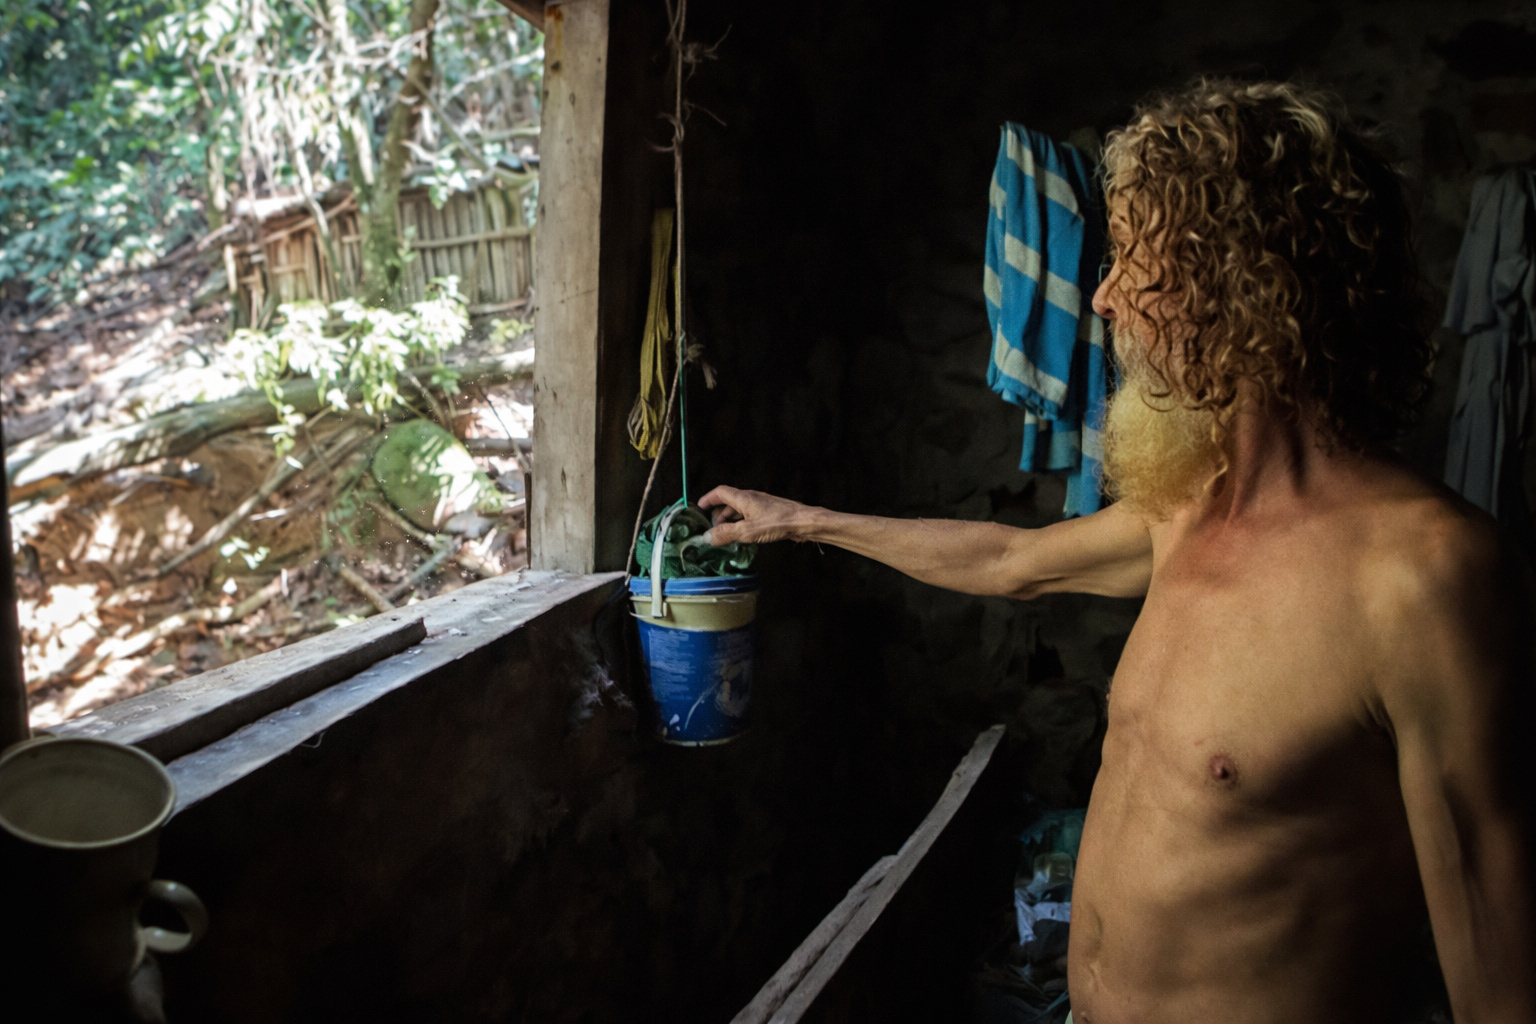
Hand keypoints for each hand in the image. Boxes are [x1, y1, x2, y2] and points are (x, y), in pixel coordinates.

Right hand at [698, 486, 812, 544]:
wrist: (804, 522)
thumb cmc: (778, 522)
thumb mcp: (747, 531)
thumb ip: (726, 534)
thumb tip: (706, 537)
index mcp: (743, 498)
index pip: (720, 492)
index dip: (708, 499)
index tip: (699, 508)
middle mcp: (751, 498)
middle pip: (729, 503)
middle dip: (718, 515)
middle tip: (713, 530)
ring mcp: (761, 505)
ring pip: (739, 511)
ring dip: (730, 521)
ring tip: (726, 536)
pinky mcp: (769, 514)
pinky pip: (749, 517)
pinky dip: (741, 525)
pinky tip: (743, 537)